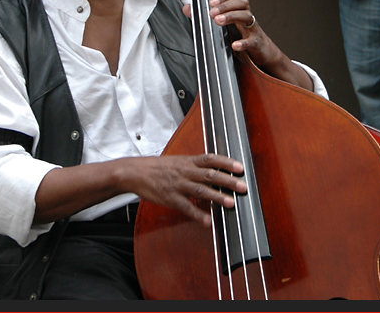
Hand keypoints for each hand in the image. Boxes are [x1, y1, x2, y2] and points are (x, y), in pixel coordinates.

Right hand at [132, 154, 246, 226]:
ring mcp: (178, 185)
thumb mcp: (179, 160)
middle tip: (243, 187)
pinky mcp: (170, 198)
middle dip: (228, 181)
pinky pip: (185, 207)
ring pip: (200, 191)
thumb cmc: (159, 167)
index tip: (240, 167)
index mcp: (188, 161)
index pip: (211, 159)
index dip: (226, 162)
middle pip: (210, 175)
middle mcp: (185, 172)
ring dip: (217, 197)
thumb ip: (196, 164)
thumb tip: (214, 167)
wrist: (136, 172)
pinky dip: (197, 215)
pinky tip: (208, 221)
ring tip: (231, 203)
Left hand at [195, 0, 314, 90]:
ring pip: (247, 17)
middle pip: (243, 3)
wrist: (263, 52)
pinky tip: (234, 45)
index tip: (211, 1)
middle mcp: (248, 18)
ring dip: (232, 17)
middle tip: (212, 12)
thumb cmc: (242, 36)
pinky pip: (252, 42)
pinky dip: (243, 43)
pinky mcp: (257, 44)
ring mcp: (254, 30)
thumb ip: (205, 17)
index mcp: (240, 12)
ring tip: (218, 21)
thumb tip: (187, 8)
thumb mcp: (225, 26)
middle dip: (226, 5)